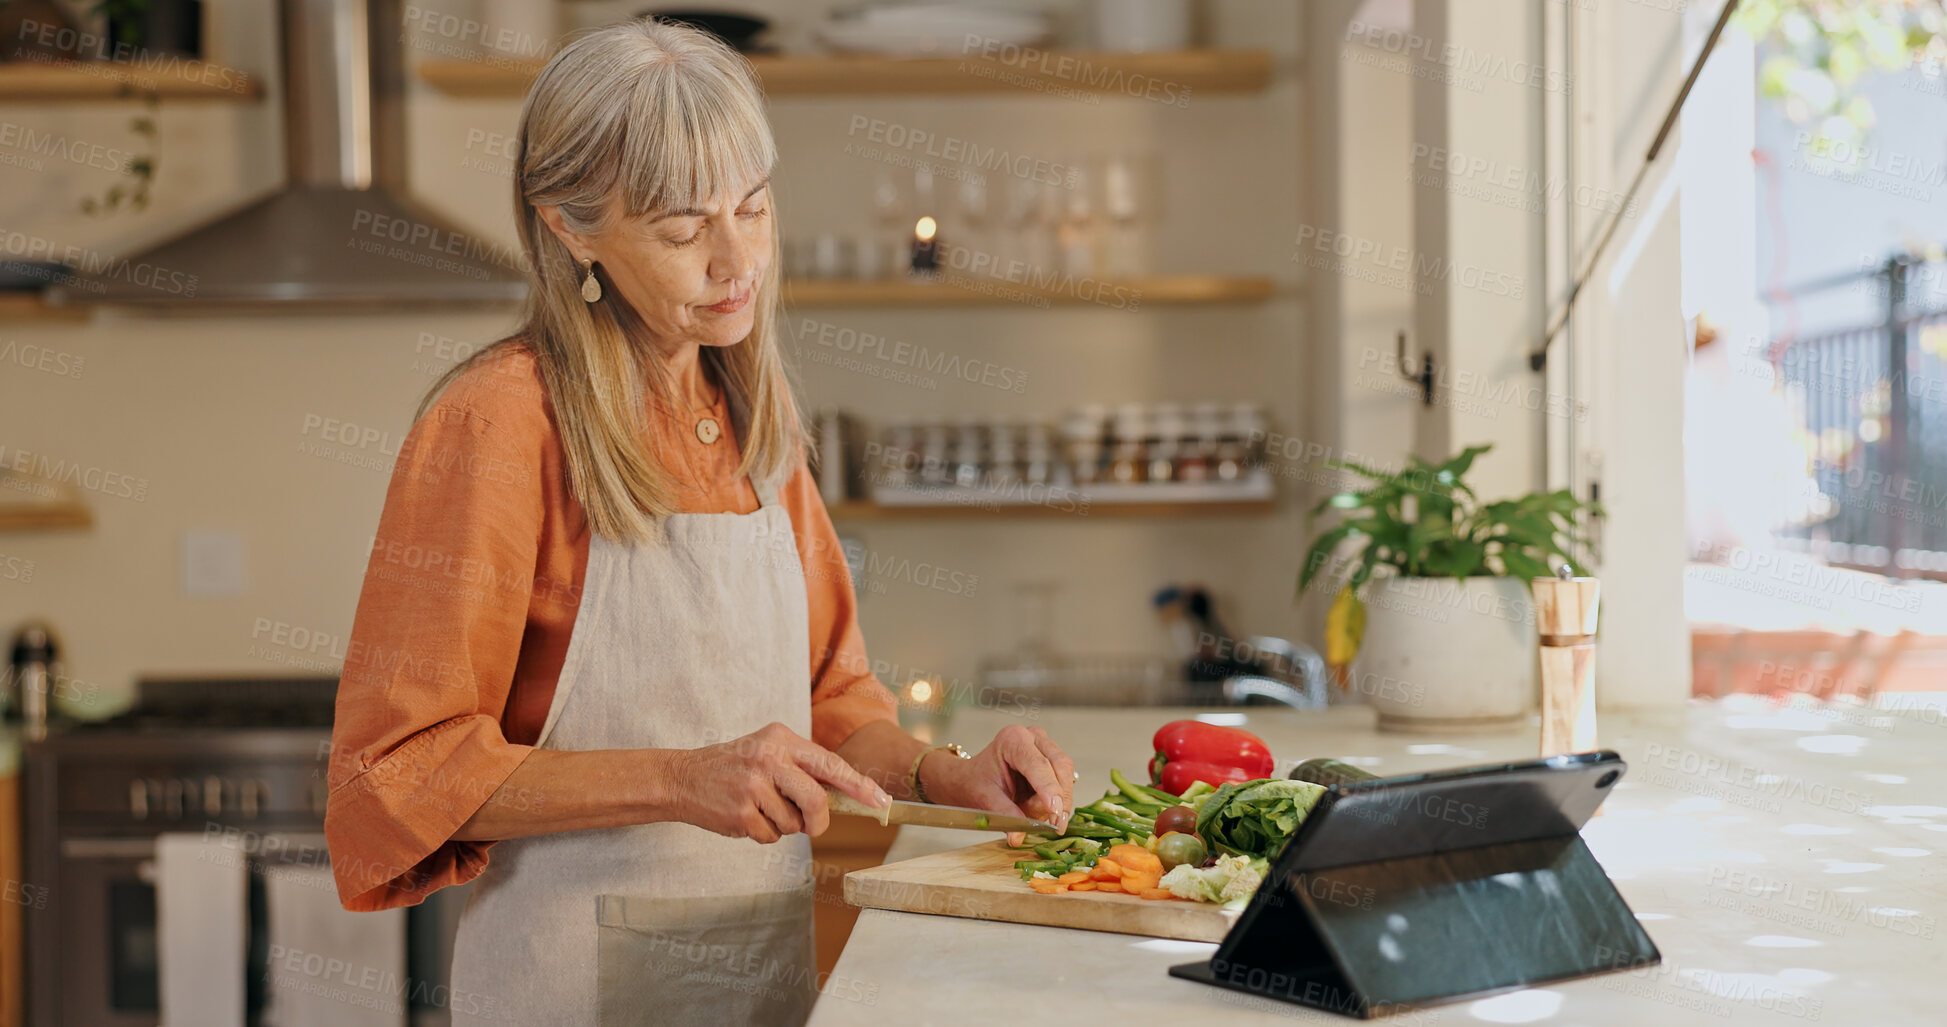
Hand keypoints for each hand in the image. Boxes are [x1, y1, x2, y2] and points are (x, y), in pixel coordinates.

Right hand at [670, 722, 888, 842]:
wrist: (682, 777)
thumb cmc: (733, 767)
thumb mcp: (767, 751)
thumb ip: (802, 767)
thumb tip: (846, 794)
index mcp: (781, 738)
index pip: (830, 763)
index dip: (858, 785)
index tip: (880, 800)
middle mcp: (768, 758)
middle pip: (816, 800)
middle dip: (818, 820)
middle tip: (811, 825)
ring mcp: (753, 786)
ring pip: (793, 823)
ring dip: (783, 825)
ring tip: (759, 808)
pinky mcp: (740, 813)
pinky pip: (771, 836)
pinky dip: (764, 834)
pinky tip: (745, 817)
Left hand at [920, 724, 1075, 844]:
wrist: (972, 779)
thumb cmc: (976, 783)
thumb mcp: (986, 799)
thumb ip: (1005, 815)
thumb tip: (1018, 837)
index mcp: (1012, 739)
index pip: (1038, 764)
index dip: (1049, 789)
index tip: (1055, 812)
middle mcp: (1033, 737)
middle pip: (1060, 767)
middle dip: (1058, 800)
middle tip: (1053, 827)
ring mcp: (1046, 746)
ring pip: (1066, 776)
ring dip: (1056, 802)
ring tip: (1032, 815)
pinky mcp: (1054, 759)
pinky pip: (1065, 782)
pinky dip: (1057, 801)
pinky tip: (1041, 810)